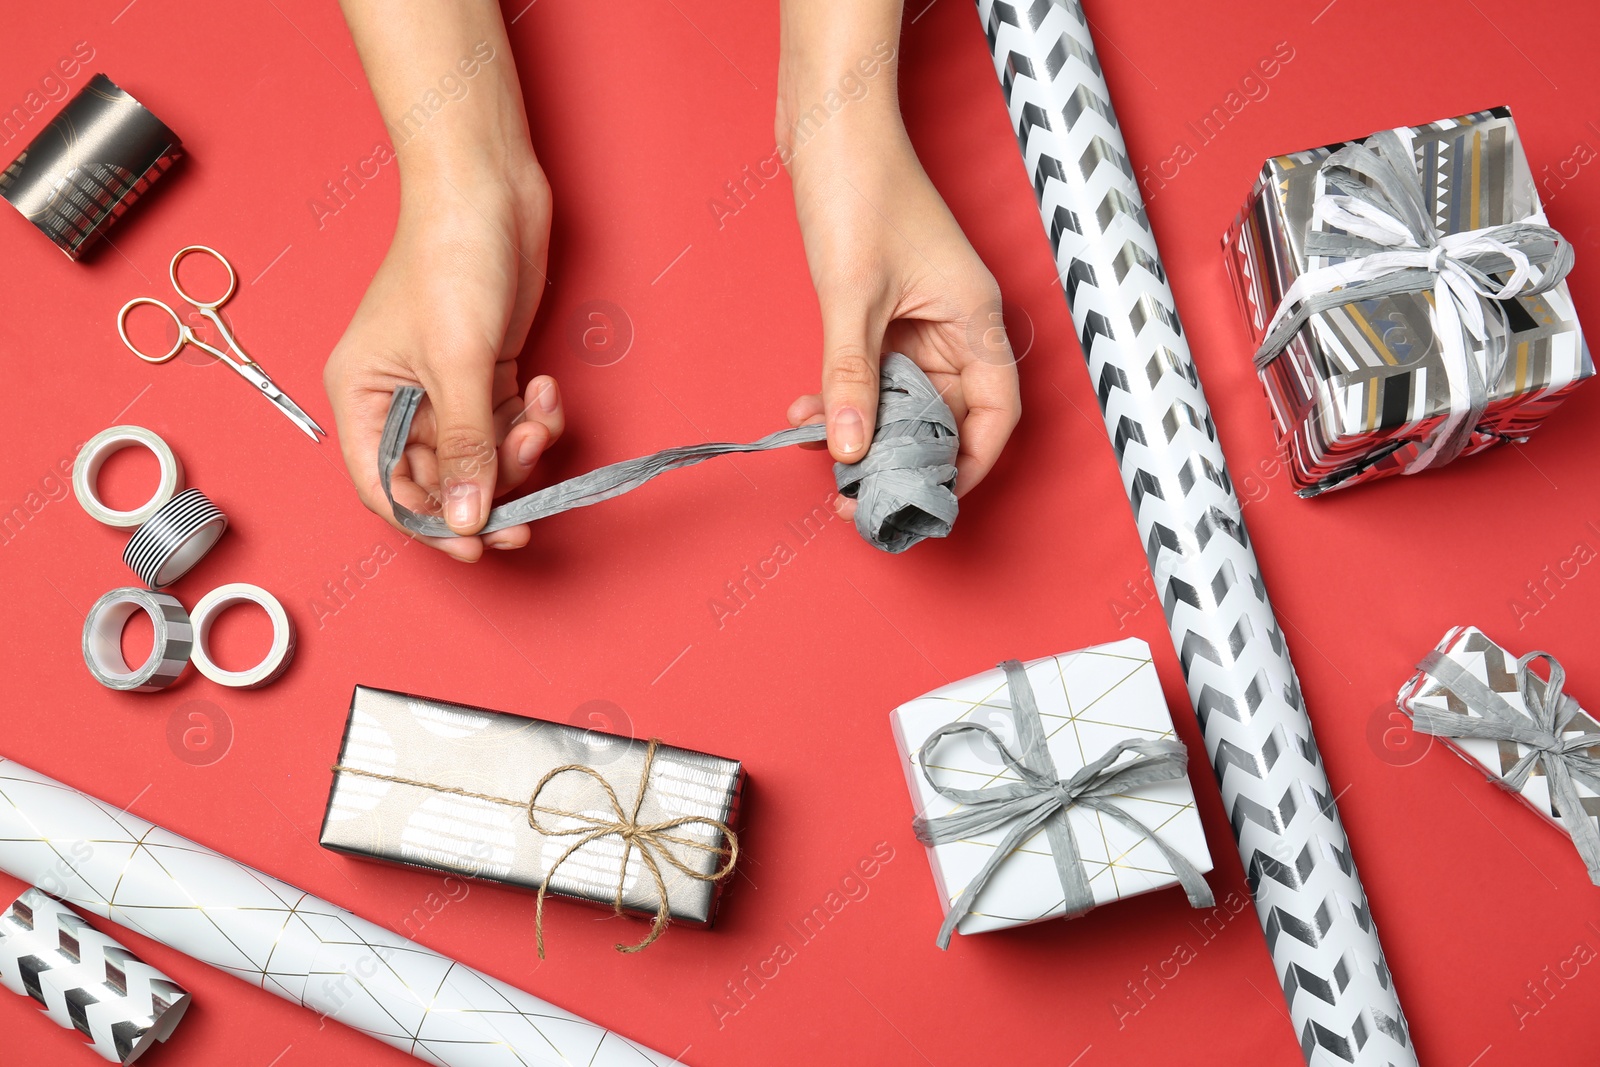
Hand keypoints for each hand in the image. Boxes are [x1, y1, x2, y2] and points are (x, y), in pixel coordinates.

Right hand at [323, 164, 563, 560]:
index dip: (428, 525)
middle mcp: (397, 399)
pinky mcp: (485, 373)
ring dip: (517, 453)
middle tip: (526, 522)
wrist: (489, 191)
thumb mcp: (458, 365)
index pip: (385, 488)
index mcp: (361, 398)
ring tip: (537, 421)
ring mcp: (444, 387)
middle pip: (440, 480)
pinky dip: (531, 418)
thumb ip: (465, 448)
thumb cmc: (449, 261)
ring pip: (481, 456)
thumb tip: (465, 520)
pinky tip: (543, 388)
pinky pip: (507, 424)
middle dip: (485, 494)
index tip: (474, 549)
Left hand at [779, 101, 1020, 519]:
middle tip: (856, 493)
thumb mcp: (851, 297)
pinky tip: (807, 411)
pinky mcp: (885, 312)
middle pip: (945, 416)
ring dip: (863, 430)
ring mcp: (920, 320)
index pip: (995, 411)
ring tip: (820, 451)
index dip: (970, 463)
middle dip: (901, 457)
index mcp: (974, 318)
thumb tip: (849, 449)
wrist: (828, 125)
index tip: (930, 498)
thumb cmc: (859, 188)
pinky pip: (874, 375)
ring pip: (902, 401)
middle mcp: (956, 324)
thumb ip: (850, 377)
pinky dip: (845, 398)